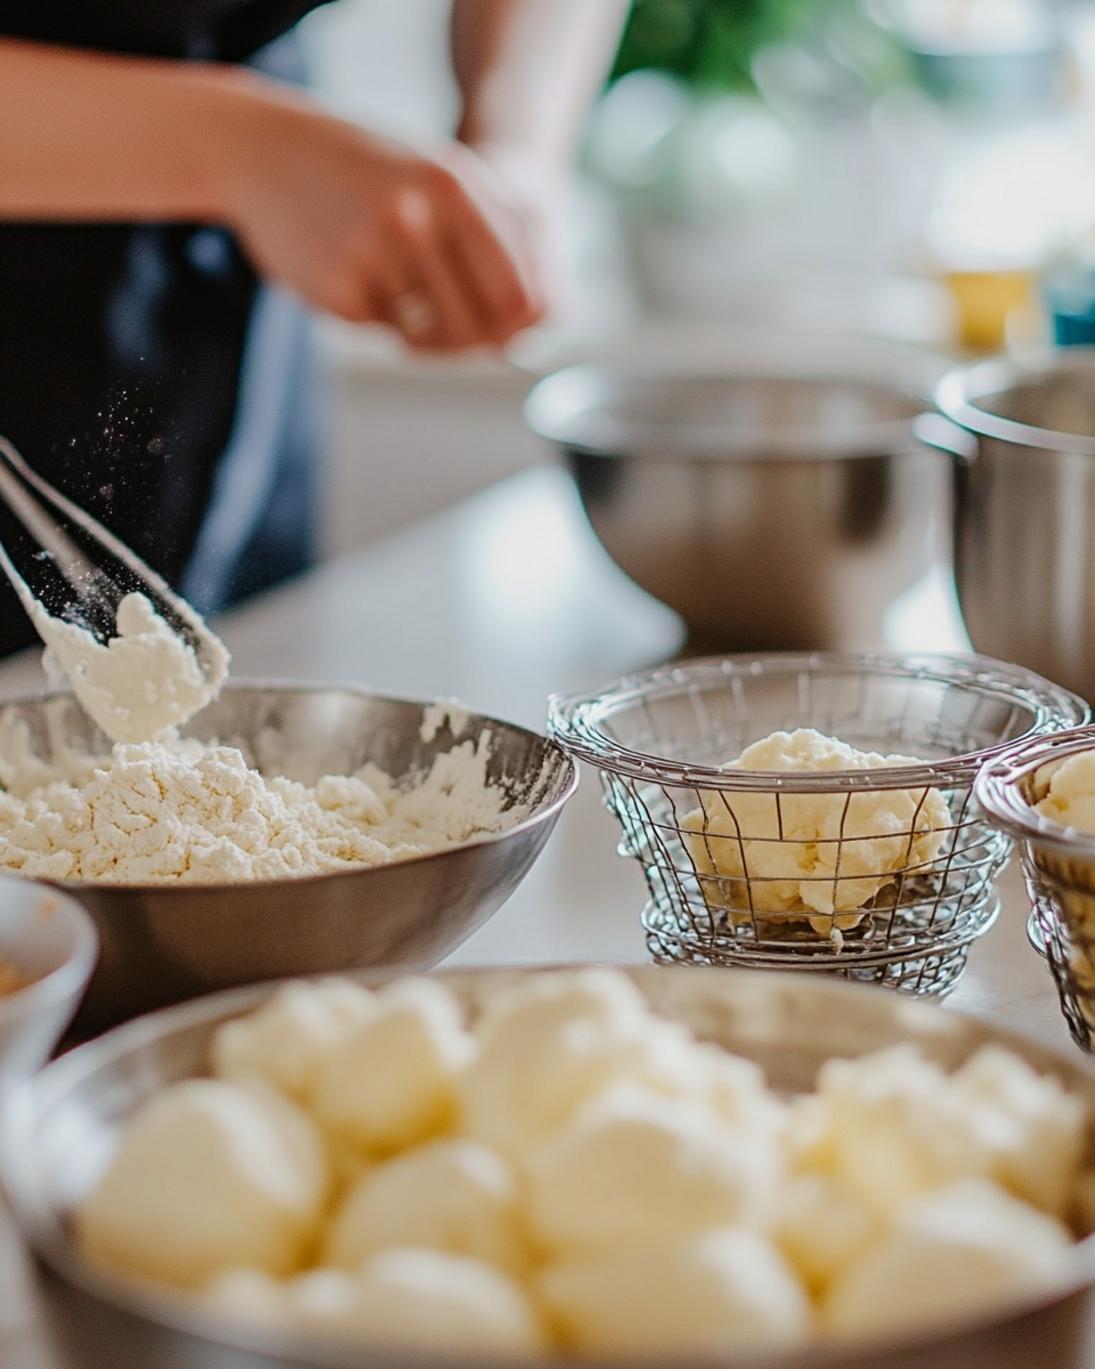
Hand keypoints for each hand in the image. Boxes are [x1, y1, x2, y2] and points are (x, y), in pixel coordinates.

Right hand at [218, 89, 545, 350]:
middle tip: (454, 329)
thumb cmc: (370, 169)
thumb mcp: (441, 178)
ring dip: (423, 330)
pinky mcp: (338, 290)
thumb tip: (537, 318)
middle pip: (477, 326)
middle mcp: (417, 218)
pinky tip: (352, 273)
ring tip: (398, 288)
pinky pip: (382, 330)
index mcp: (455, 186)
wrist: (262, 151)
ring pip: (429, 334)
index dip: (518, 326)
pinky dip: (376, 316)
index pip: (520, 293)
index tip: (505, 329)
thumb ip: (495, 236)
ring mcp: (373, 255)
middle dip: (472, 341)